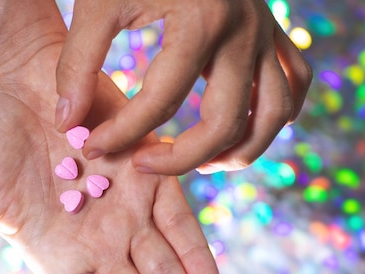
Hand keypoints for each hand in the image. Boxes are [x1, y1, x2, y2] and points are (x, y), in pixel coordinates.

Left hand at [55, 0, 312, 174]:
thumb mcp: (98, 2)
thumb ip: (77, 63)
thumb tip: (69, 123)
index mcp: (201, 22)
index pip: (161, 102)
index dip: (122, 134)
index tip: (94, 147)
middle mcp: (244, 31)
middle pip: (225, 123)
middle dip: (181, 159)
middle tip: (143, 165)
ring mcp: (266, 32)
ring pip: (274, 114)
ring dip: (241, 150)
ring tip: (201, 164)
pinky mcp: (273, 31)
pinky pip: (295, 82)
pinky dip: (276, 113)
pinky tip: (245, 129)